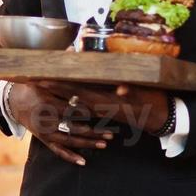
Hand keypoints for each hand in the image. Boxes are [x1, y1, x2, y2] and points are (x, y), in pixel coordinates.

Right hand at [5, 81, 114, 165]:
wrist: (12, 102)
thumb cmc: (31, 88)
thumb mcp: (43, 78)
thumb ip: (60, 71)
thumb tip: (71, 49)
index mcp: (48, 104)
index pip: (71, 110)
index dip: (88, 113)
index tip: (104, 113)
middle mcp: (47, 121)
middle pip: (74, 129)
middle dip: (94, 132)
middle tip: (110, 134)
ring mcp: (46, 132)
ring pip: (69, 141)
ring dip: (88, 143)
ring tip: (105, 144)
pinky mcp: (44, 139)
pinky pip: (58, 151)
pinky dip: (70, 157)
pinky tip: (83, 162)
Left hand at [32, 81, 174, 136]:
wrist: (160, 117)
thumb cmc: (153, 100)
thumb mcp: (144, 94)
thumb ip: (132, 90)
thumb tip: (121, 88)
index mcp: (105, 101)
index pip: (77, 92)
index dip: (60, 85)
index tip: (43, 78)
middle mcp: (100, 106)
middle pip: (71, 97)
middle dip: (54, 88)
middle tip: (35, 80)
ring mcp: (102, 110)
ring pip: (76, 102)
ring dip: (60, 94)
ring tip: (44, 86)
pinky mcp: (105, 111)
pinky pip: (85, 107)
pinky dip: (72, 101)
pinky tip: (63, 98)